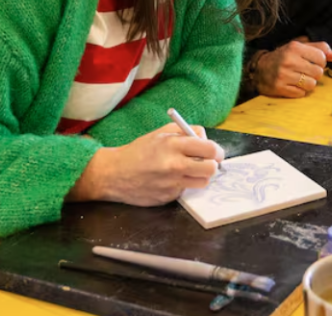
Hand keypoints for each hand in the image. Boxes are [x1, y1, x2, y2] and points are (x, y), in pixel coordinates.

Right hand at [68, 122, 224, 206]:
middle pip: (211, 168)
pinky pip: (186, 191)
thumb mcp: (161, 133)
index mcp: (173, 145)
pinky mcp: (168, 198)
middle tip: (206, 163)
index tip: (216, 153)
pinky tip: (169, 180)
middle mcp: (174, 165)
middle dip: (212, 165)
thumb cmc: (139, 151)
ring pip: (202, 182)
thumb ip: (185, 132)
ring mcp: (172, 184)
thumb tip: (205, 138)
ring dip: (199, 177)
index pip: (209, 148)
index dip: (217, 151)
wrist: (114, 174)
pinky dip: (183, 185)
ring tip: (187, 171)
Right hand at [254, 39, 331, 97]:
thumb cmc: (283, 57)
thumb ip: (319, 49)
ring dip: (308, 83)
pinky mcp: (279, 88)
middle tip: (305, 71)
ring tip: (299, 78)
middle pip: (318, 73)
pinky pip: (301, 93)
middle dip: (314, 73)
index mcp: (295, 47)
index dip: (320, 62)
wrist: (260, 69)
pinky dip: (299, 91)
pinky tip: (292, 84)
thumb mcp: (299, 47)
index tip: (312, 62)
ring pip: (311, 85)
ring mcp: (283, 75)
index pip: (321, 58)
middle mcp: (289, 60)